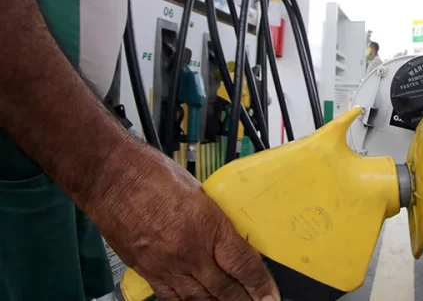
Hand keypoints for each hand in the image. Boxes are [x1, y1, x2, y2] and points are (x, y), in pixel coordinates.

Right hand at [87, 140, 279, 300]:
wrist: (110, 177)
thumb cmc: (151, 175)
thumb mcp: (200, 193)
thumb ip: (215, 220)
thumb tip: (230, 237)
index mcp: (208, 226)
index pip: (243, 265)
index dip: (260, 285)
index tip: (270, 296)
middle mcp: (189, 251)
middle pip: (224, 288)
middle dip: (245, 300)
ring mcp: (166, 265)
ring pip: (200, 298)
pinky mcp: (146, 271)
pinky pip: (171, 296)